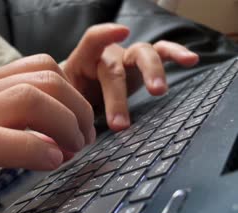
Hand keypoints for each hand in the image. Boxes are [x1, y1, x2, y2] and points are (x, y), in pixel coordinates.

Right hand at [0, 55, 94, 212]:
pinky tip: (50, 162)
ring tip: (70, 152)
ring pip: (29, 100)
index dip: (73, 93)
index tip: (81, 124)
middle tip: (82, 141)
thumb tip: (67, 125)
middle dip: (77, 110)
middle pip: (46, 81)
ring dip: (64, 126)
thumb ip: (21, 115)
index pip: (44, 66)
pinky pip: (1, 139)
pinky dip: (35, 148)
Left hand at [63, 23, 198, 130]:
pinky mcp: (142, 66)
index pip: (92, 41)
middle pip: (115, 69)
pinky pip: (161, 54)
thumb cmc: (70, 93)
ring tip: (159, 90)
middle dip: (117, 98)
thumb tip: (64, 140)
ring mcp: (127, 58)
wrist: (75, 89)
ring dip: (152, 72)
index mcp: (83, 60)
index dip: (104, 35)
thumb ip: (64, 111)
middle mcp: (107, 56)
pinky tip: (191, 59)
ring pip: (143, 55)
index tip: (120, 32)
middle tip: (119, 125)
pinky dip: (176, 55)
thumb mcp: (62, 100)